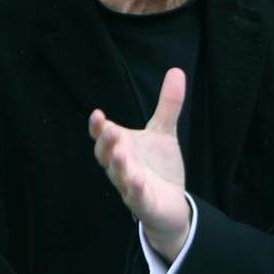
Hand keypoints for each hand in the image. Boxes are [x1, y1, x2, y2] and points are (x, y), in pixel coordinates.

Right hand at [90, 68, 190, 261]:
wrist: (171, 203)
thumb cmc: (159, 166)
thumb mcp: (164, 133)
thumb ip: (168, 105)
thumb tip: (176, 70)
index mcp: (121, 148)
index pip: (103, 136)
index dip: (98, 127)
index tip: (97, 114)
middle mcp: (120, 166)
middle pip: (106, 155)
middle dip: (107, 143)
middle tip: (110, 130)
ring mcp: (129, 186)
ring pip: (119, 176)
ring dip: (118, 166)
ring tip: (120, 154)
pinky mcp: (143, 203)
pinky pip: (136, 197)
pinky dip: (135, 190)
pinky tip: (137, 182)